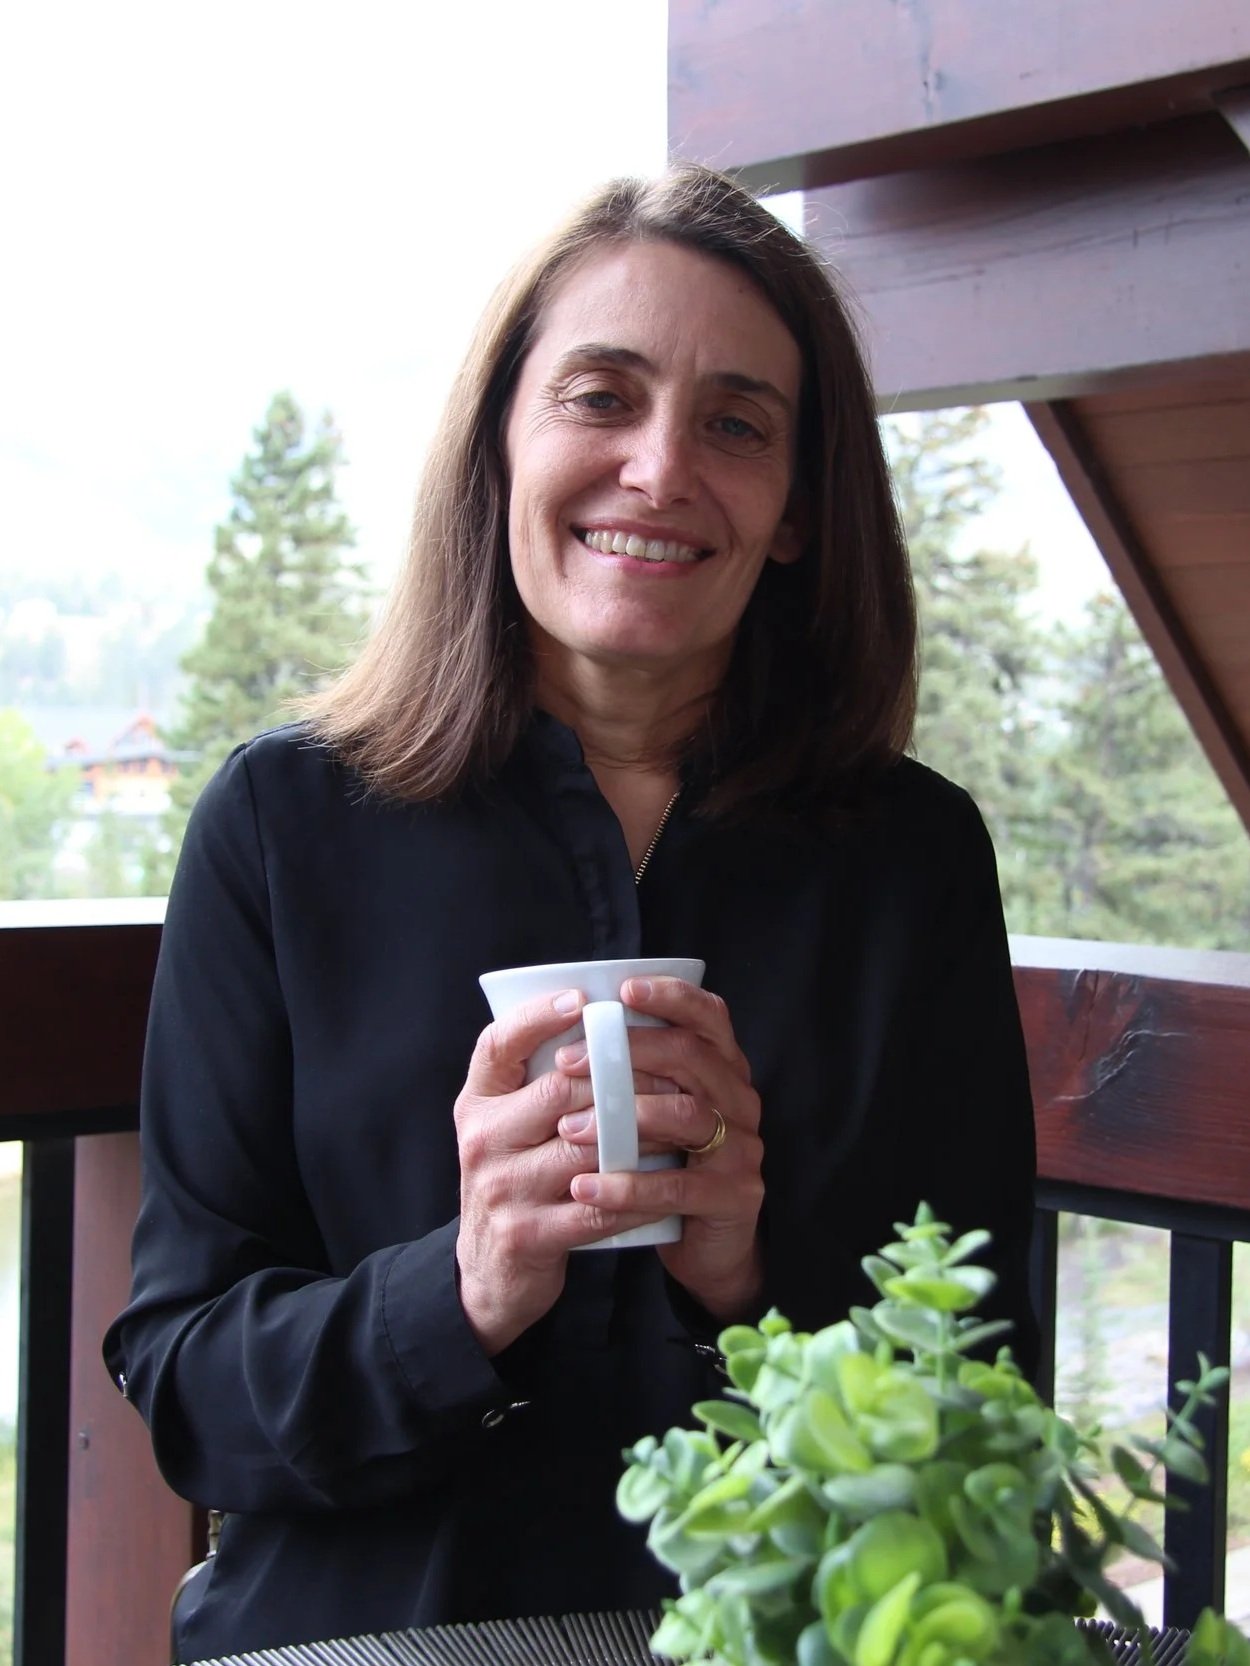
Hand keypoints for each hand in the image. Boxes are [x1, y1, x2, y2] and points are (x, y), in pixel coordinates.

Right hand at [454, 989, 684, 1355]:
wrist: (488, 1273)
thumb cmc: (516, 1182)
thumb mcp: (507, 1129)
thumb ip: (537, 1083)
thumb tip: (601, 1023)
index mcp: (476, 1104)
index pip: (497, 1045)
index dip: (537, 1017)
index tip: (582, 1000)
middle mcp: (481, 1141)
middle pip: (558, 1091)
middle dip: (623, 1078)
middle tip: (676, 1072)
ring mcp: (502, 1189)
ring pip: (588, 1148)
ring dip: (644, 1134)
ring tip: (687, 1121)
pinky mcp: (528, 1235)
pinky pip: (599, 1207)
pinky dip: (640, 1193)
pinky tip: (672, 1182)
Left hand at [555, 977, 763, 1320]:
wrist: (705, 1245)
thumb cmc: (666, 1165)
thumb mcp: (653, 1111)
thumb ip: (632, 1073)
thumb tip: (564, 1030)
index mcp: (722, 1068)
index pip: (708, 1015)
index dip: (670, 996)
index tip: (622, 990)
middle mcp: (739, 1099)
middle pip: (690, 1055)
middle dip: (625, 1052)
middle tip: (567, 1062)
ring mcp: (743, 1147)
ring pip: (686, 1115)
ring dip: (621, 1118)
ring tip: (568, 1129)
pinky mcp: (735, 1196)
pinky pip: (679, 1187)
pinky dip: (628, 1186)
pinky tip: (585, 1188)